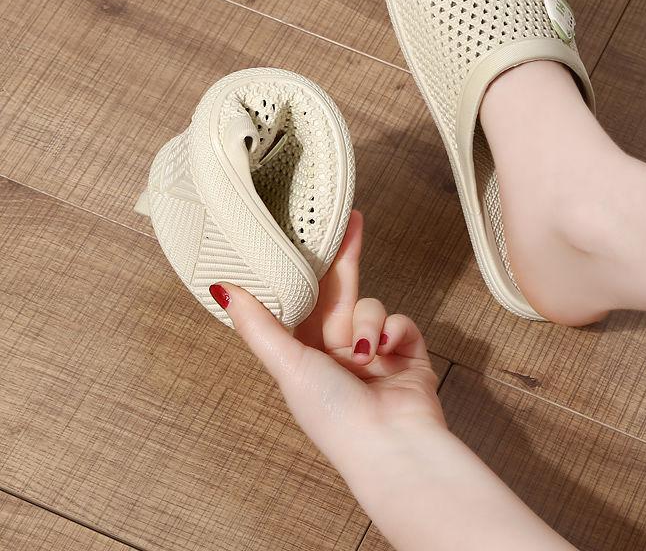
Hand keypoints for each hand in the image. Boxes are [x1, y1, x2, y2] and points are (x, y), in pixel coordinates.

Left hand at [213, 211, 444, 464]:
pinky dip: (396, 332)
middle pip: (340, 292)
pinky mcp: (406, 353)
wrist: (393, 446)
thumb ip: (258, 324)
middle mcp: (338, 352)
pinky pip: (401, 321)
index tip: (304, 233)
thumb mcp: (289, 365)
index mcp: (305, 356)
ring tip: (368, 352)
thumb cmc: (334, 416)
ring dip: (370, 323)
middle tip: (352, 219)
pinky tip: (390, 351)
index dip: (305, 269)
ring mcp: (374, 352)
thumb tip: (221, 289)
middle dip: (345, 259)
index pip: (302, 300)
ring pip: (372, 307)